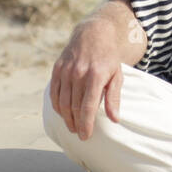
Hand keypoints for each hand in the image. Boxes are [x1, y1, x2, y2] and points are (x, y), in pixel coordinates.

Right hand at [49, 21, 123, 140]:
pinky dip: (57, 106)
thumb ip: (114, 98)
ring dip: (66, 118)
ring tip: (72, 127)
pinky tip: (62, 113)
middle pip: (73, 107)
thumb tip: (115, 120)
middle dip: (76, 124)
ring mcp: (66, 70)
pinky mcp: (57, 69)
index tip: (86, 136)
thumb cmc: (108, 58)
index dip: (86, 124)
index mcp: (96, 75)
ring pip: (62, 102)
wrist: (93, 34)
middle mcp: (79, 73)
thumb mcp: (117, 75)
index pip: (88, 106)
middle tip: (79, 134)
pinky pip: (54, 92)